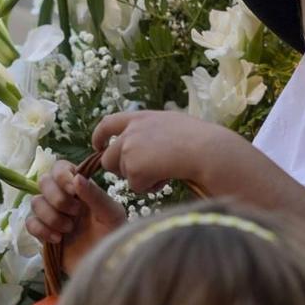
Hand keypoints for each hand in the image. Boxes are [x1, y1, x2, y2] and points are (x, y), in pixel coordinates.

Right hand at [23, 158, 125, 248]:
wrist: (106, 266)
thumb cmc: (114, 236)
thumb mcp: (111, 213)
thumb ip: (95, 194)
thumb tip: (77, 177)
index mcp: (80, 188)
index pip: (60, 168)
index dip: (62, 175)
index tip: (73, 189)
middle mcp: (64, 198)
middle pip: (43, 182)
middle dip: (57, 198)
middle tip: (75, 213)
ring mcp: (52, 215)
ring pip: (35, 202)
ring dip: (51, 216)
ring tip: (69, 229)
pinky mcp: (43, 233)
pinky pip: (30, 223)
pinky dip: (42, 230)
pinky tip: (57, 239)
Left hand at [92, 110, 249, 195]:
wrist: (205, 149)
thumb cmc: (198, 138)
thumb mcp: (171, 123)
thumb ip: (152, 131)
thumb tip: (147, 146)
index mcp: (140, 117)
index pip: (107, 123)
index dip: (99, 136)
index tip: (98, 146)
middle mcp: (130, 131)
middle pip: (108, 157)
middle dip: (120, 169)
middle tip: (140, 174)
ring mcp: (130, 150)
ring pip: (122, 174)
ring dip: (139, 178)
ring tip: (164, 172)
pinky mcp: (134, 168)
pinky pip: (136, 186)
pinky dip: (149, 187)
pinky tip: (166, 178)